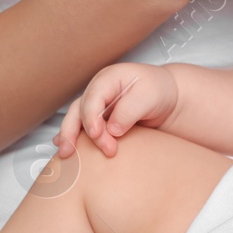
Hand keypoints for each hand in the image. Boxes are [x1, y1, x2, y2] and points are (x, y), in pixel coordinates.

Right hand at [55, 63, 178, 157]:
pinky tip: (67, 149)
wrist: (167, 99)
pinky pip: (82, 128)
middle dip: (74, 131)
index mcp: (109, 79)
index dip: (91, 118)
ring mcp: (97, 105)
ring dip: (70, 137)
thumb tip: (112, 130)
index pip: (93, 98)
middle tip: (75, 152)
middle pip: (78, 110)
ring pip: (76, 119)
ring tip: (66, 154)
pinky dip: (73, 138)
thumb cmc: (159, 91)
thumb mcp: (149, 96)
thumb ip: (129, 111)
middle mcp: (99, 91)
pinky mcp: (100, 119)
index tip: (96, 135)